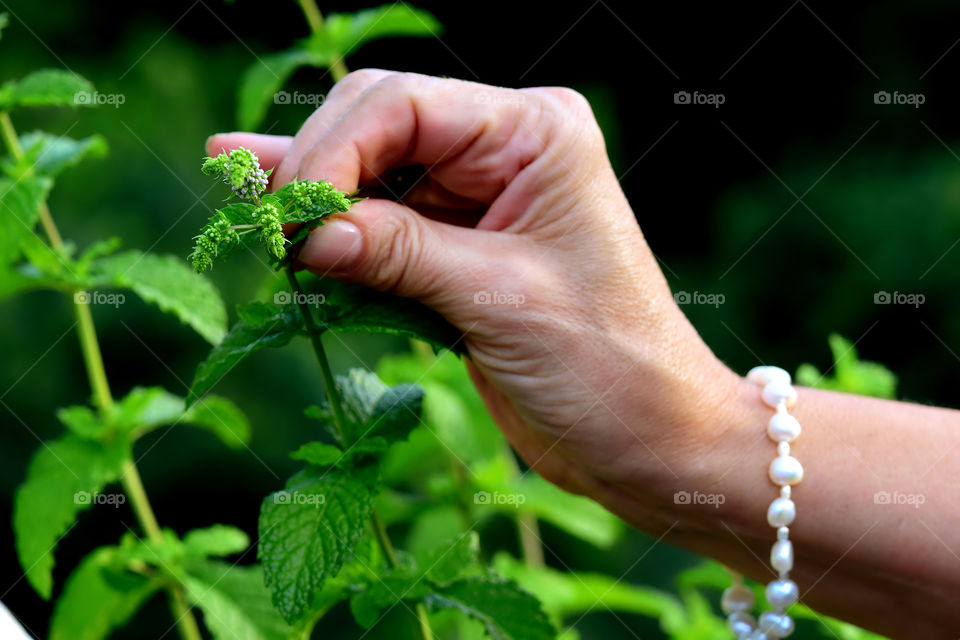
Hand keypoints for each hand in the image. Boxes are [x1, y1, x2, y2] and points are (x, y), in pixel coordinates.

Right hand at [207, 69, 739, 515]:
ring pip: (372, 175)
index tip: (292, 215)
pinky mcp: (459, 251)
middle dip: (318, 168)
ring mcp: (479, 200)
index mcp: (536, 134)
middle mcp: (506, 152)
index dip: (334, 150)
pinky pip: (383, 229)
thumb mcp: (500, 299)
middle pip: (379, 126)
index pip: (405, 106)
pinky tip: (280, 221)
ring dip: (313, 195)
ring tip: (245, 203)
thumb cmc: (607, 365)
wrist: (648, 438)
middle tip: (262, 219)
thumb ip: (400, 253)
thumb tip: (307, 230)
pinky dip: (336, 236)